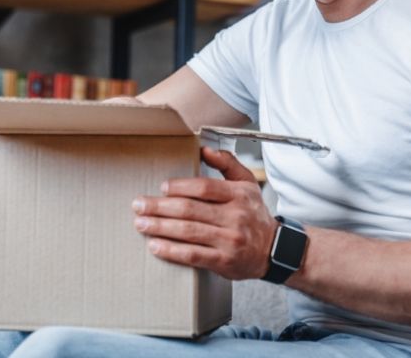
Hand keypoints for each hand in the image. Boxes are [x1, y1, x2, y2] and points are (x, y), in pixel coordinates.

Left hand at [132, 146, 276, 279]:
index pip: (205, 188)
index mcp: (239, 195)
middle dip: (160, 207)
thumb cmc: (254, 214)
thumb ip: (227, 163)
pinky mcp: (223, 261)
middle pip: (191, 210)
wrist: (273, 250)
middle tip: (138, 205)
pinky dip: (171, 251)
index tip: (162, 187)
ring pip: (188, 232)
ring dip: (160, 227)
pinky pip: (193, 255)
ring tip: (141, 224)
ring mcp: (229, 240)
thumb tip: (204, 149)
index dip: (180, 187)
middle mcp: (235, 217)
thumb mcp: (247, 183)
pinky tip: (155, 246)